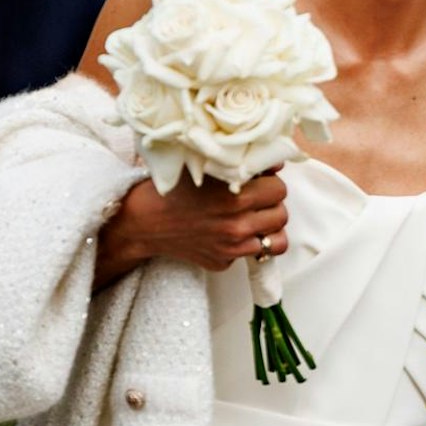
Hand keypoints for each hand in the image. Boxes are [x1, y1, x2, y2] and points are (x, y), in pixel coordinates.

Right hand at [96, 171, 289, 285]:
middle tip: (256, 199)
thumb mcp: (206, 166)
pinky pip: (250, 253)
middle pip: (281, 215)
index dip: (270, 183)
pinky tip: (228, 232)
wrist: (144, 222)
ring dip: (268, 228)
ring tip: (253, 219)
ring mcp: (232, 248)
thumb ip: (243, 163)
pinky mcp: (223, 263)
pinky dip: (246, 244)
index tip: (260, 182)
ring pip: (276, 241)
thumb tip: (276, 162)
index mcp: (237, 198)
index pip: (280, 190)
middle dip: (271, 205)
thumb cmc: (173, 190)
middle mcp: (238, 226)